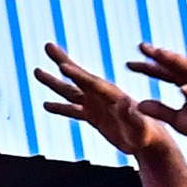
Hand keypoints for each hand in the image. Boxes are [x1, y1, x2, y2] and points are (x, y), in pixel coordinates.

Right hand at [32, 42, 165, 155]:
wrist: (150, 141)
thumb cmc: (147, 134)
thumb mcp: (140, 127)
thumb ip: (131, 116)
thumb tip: (123, 103)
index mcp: (112, 95)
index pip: (91, 82)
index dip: (77, 74)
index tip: (63, 65)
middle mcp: (101, 96)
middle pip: (77, 77)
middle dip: (62, 61)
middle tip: (48, 46)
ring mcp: (96, 105)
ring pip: (70, 91)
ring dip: (54, 82)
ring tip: (36, 70)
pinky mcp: (94, 116)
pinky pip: (73, 111)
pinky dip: (60, 108)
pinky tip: (46, 105)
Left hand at [127, 42, 186, 145]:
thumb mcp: (178, 120)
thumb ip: (161, 111)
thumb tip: (139, 105)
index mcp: (185, 83)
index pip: (163, 72)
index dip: (146, 67)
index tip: (128, 64)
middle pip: (174, 64)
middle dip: (159, 55)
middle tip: (142, 46)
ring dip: (176, 61)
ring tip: (160, 55)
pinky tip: (183, 88)